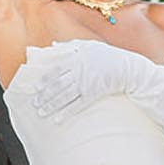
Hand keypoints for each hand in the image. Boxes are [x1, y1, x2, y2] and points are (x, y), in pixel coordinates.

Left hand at [27, 45, 152, 120]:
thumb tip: (51, 45)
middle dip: (45, 95)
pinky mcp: (94, 93)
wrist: (128, 69)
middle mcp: (79, 70)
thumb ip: (70, 45)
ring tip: (41, 113)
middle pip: (58, 84)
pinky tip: (58, 120)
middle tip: (35, 103)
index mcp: (77, 57)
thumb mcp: (90, 46)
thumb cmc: (108, 57)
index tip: (36, 87)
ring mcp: (86, 82)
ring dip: (51, 105)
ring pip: (65, 96)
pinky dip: (66, 112)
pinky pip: (77, 105)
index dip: (45, 79)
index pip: (56, 69)